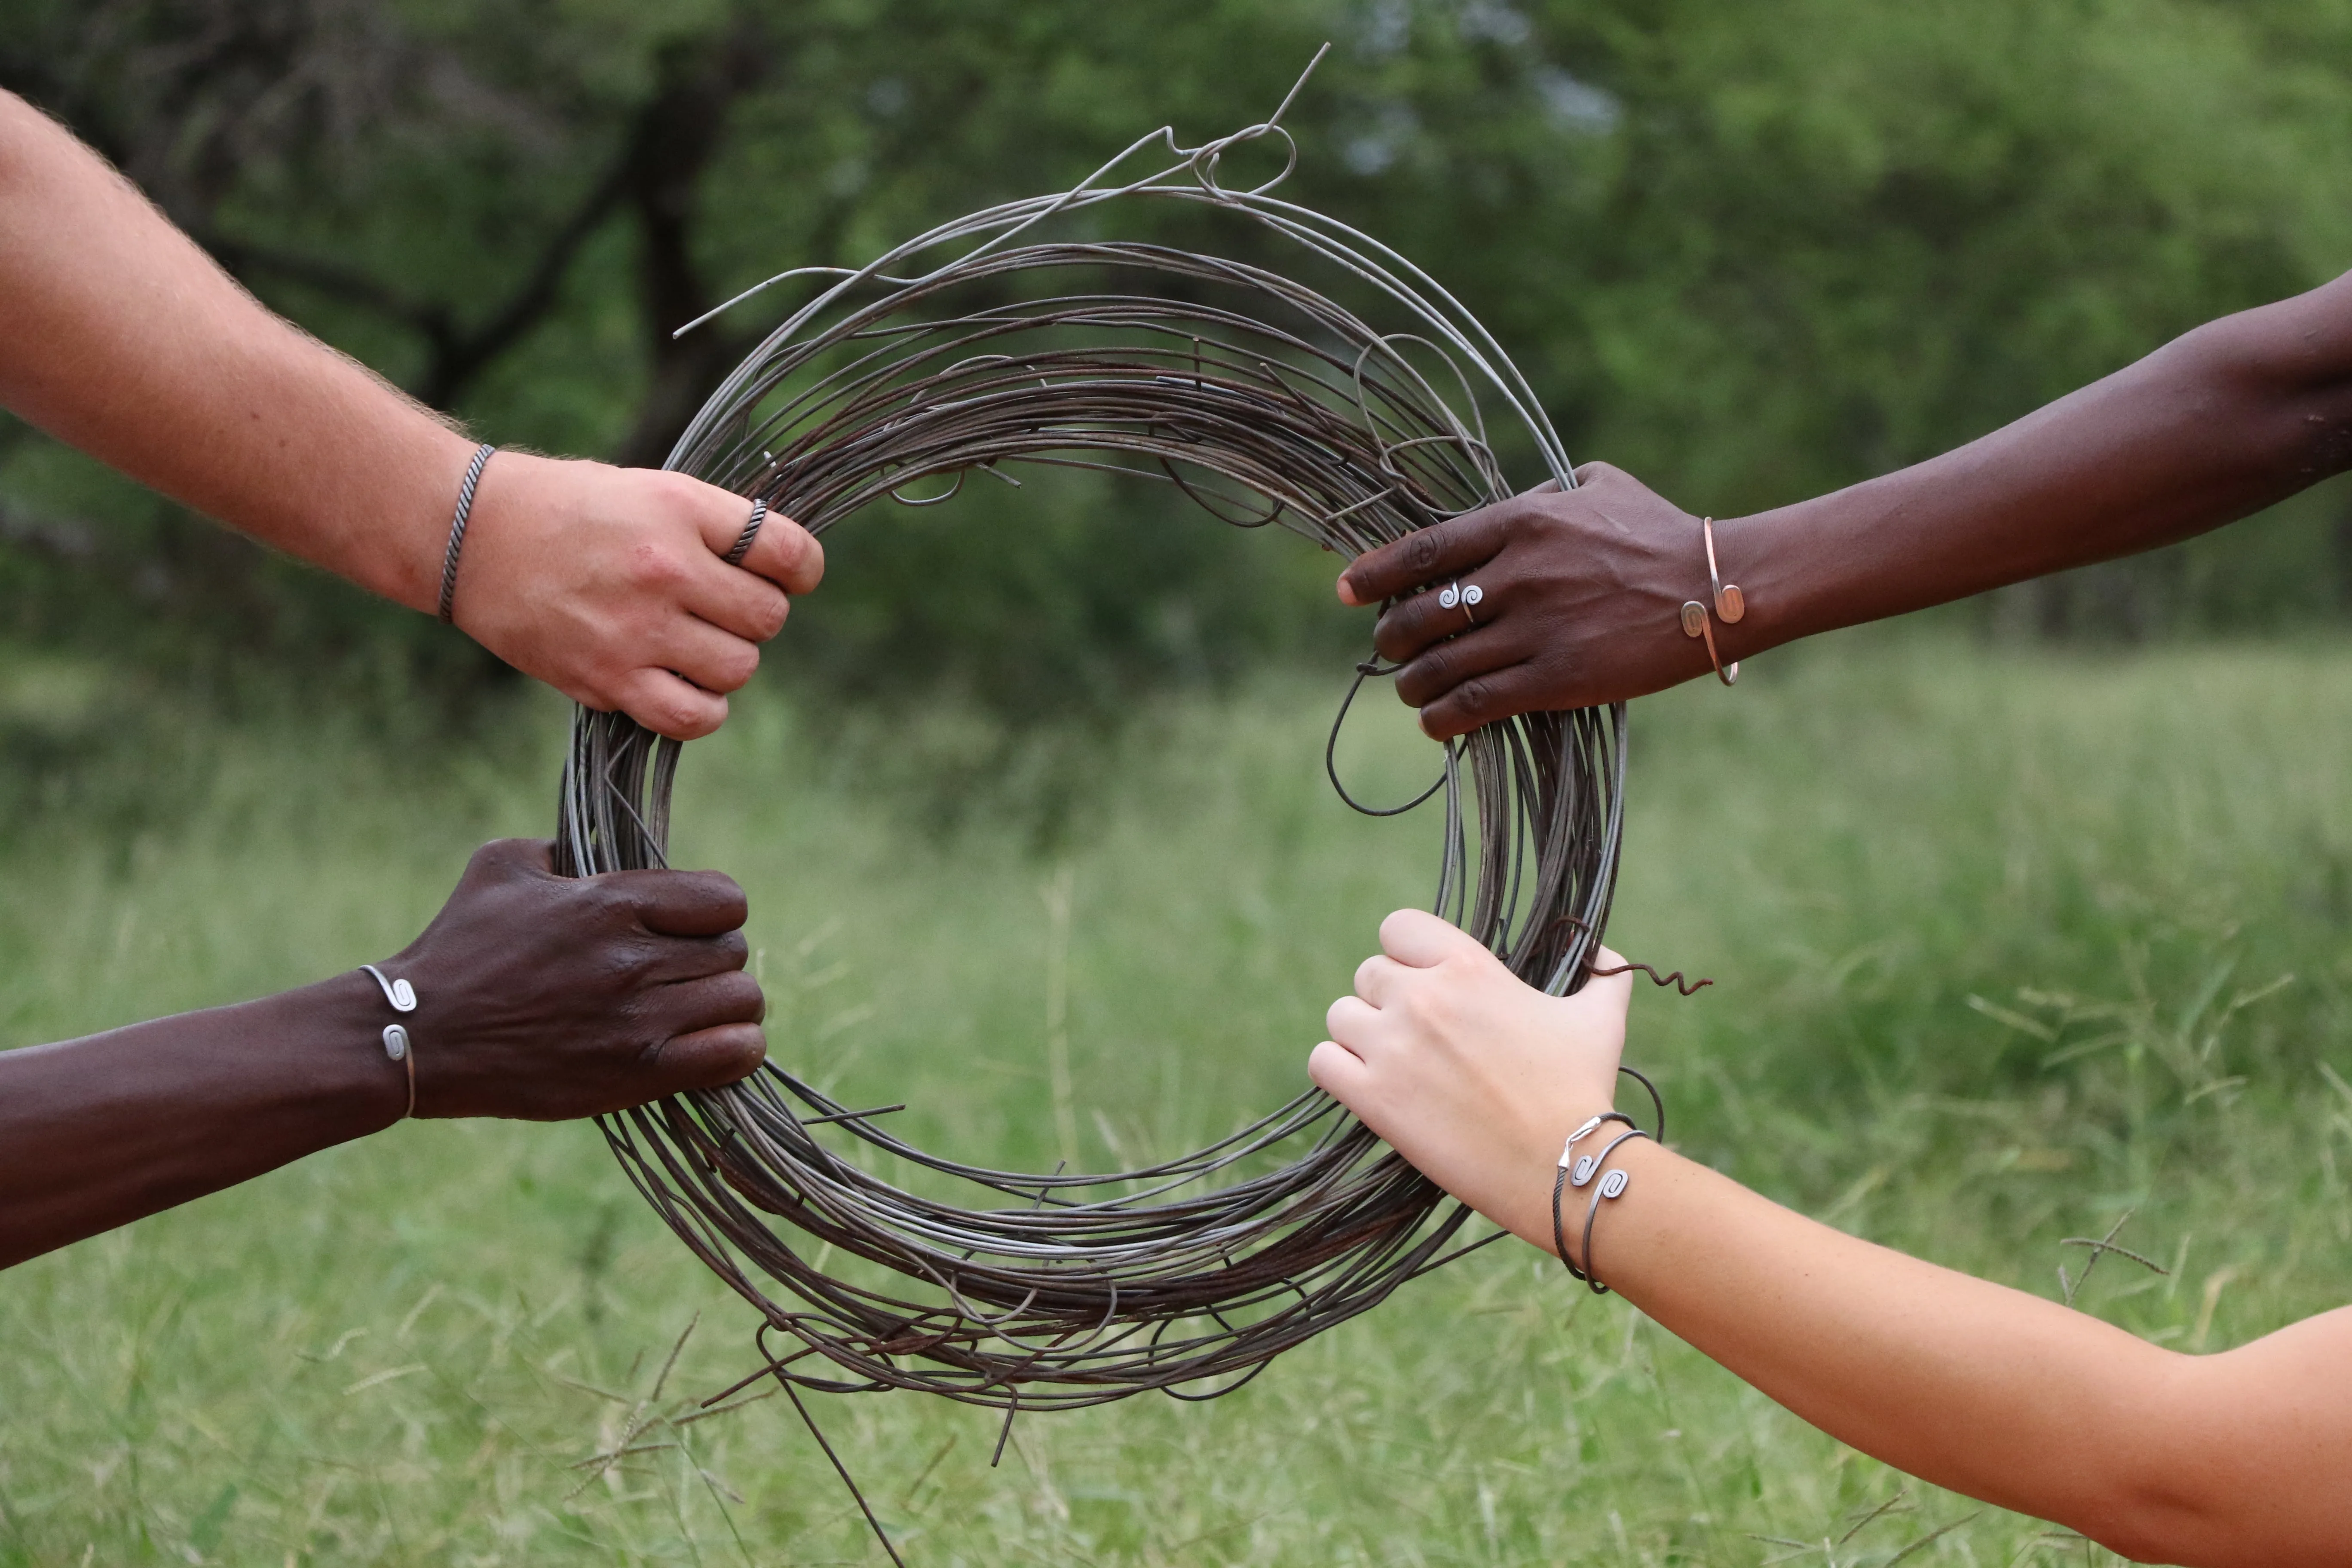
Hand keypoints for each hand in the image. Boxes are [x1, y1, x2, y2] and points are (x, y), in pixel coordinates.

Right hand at [380, 838, 765, 1119]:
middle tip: (679, 973)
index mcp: (611, 902)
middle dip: (714, 960)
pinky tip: (702, 1048)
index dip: (715, 911)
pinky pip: (732, 1057)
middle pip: (735, 953)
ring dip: (726, 1006)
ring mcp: (639, 1021)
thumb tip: (602, 843)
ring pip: (741, 1004)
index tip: (688, 925)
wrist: (417, 1035)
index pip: (725, 899)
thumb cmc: (457, 947)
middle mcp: (634, 960)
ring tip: (693, 1011)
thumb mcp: (503, 866)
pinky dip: (732, 1051)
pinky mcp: (636, 1074)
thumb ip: (565, 848)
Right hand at [454, 454, 823, 739]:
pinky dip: (701, 708)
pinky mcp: (607, 678)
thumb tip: (780, 569)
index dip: (801, 569)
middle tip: (717, 608)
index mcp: (681, 510)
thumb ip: (715, 528)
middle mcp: (665, 569)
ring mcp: (636, 629)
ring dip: (727, 662)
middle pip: (768, 618)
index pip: (789, 552)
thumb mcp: (649, 490)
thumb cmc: (569, 509)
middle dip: (755, 616)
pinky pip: (693, 716)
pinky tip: (681, 684)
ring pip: (739, 669)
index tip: (788, 575)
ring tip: (692, 643)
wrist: (472, 535)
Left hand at [1309, 910, 1633, 1246]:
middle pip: (1367, 973)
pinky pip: (1322, 1062)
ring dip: (1360, 1035)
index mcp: (1466, 966)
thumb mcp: (1601, 1016)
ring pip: (1339, 1016)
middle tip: (1417, 1034)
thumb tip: (1603, 951)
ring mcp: (1392, 1047)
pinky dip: (1337, 1070)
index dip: (1406, 951)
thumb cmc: (1581, 1088)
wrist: (1563, 1163)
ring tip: (1392, 1061)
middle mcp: (1421, 998)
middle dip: (1387, 998)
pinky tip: (1367, 1086)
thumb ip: (1602, 974)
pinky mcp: (1374, 1098)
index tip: (1424, 979)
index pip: (1398, 927)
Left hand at [1335, 463, 1717, 737]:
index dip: (1373, 575)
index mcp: (1521, 521)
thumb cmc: (1658, 532)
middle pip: (1417, 615)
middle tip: (1392, 647)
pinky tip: (1437, 723)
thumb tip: (1500, 502)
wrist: (1717, 586)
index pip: (1422, 551)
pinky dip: (1443, 718)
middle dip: (1392, 638)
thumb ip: (1541, 493)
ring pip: (1438, 666)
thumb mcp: (1598, 485)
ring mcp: (1536, 628)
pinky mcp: (1558, 677)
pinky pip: (1475, 703)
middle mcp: (1518, 574)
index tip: (1345, 590)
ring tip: (1414, 690)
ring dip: (1412, 685)